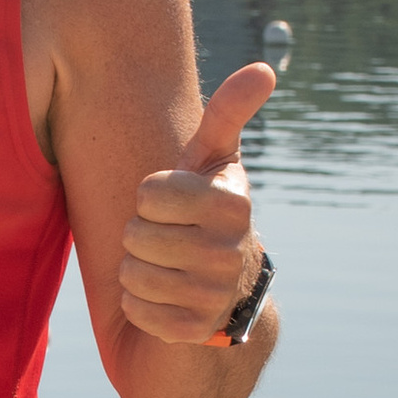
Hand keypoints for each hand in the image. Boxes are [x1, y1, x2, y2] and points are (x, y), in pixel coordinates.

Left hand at [120, 62, 275, 347]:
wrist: (217, 292)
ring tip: (164, 267)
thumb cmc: (202, 211)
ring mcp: (216, 295)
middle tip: (167, 240)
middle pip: (135, 235)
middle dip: (139, 236)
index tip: (172, 206)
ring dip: (136, 270)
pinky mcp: (195, 331)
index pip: (148, 192)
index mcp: (233, 203)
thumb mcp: (212, 160)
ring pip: (132, 274)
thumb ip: (229, 113)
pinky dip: (138, 306)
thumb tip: (265, 66)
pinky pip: (137, 312)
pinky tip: (164, 299)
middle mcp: (233, 250)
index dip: (149, 199)